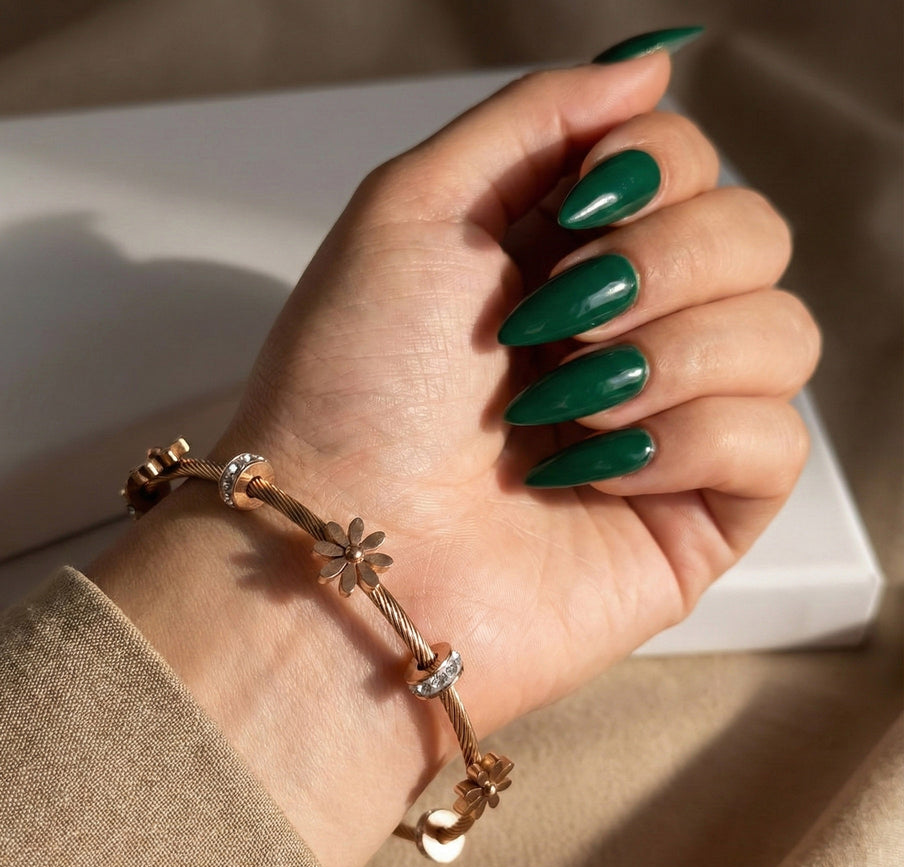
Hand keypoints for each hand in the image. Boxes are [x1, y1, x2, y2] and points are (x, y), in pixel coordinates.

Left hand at [90, 54, 818, 866]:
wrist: (338, 545)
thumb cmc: (350, 389)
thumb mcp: (412, 207)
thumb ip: (533, 117)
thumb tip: (654, 65)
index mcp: (563, 258)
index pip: (689, 164)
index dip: (647, 174)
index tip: (561, 222)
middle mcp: (624, 333)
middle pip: (753, 235)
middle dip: (659, 265)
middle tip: (554, 323)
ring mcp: (663, 427)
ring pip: (783, 333)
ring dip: (673, 354)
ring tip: (565, 406)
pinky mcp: (693, 516)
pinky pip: (778, 443)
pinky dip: (689, 440)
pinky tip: (593, 473)